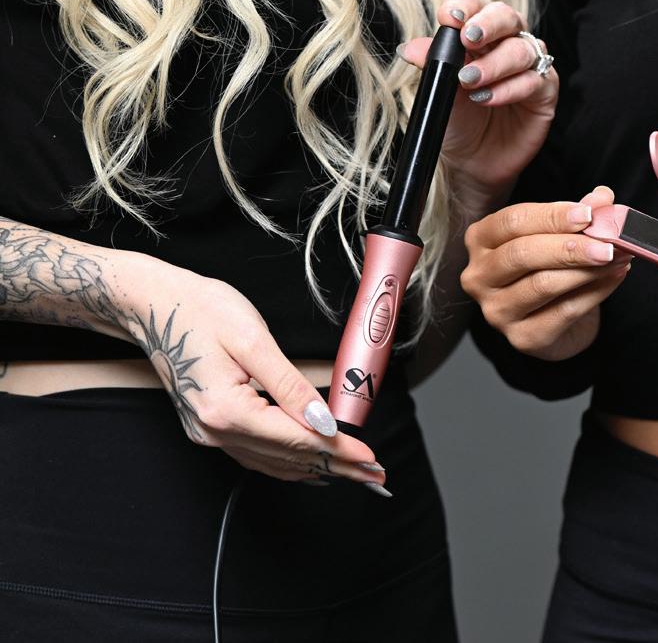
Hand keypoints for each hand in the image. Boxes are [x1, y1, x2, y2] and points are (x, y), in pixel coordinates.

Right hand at [112, 254, 389, 492]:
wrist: (155, 305)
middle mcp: (214, 430)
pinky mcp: (209, 428)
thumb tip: (323, 421)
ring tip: (354, 474)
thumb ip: (291, 386)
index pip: (297, 439)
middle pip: (288, 457)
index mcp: (226, 409)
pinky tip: (311, 466)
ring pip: (273, 462)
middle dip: (336, 467)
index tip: (372, 460)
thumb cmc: (201, 311)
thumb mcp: (254, 341)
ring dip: (316, 469)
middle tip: (376, 477)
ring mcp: (208, 433)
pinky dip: (288, 462)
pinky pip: (256, 455)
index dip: (339, 451)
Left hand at [398, 0, 557, 196]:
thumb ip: (431, 66)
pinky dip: (509, 88)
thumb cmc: (457, 121)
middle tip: (469, 38)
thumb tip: (411, 48)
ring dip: (494, 64)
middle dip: (488, 24)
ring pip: (521, 49)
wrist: (471, 162)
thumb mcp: (437, 91)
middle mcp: (505, 45)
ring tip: (469, 82)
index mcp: (478, 36)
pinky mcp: (544, 93)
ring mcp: (528, 68)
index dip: (464, 6)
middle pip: (506, 16)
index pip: (474, 7)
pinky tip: (487, 98)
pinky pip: (534, 81)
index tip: (450, 17)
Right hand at [462, 188, 631, 359]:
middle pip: (522, 254)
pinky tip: (615, 277)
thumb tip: (602, 197)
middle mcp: (479, 276)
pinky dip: (595, 292)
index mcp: (481, 240)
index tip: (589, 215)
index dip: (553, 216)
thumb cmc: (549, 270)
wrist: (555, 323)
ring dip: (587, 270)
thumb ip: (578, 215)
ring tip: (618, 257)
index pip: (513, 221)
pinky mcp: (522, 337)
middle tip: (608, 243)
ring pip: (542, 284)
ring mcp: (496, 310)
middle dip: (570, 247)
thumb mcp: (560, 235)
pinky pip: (564, 312)